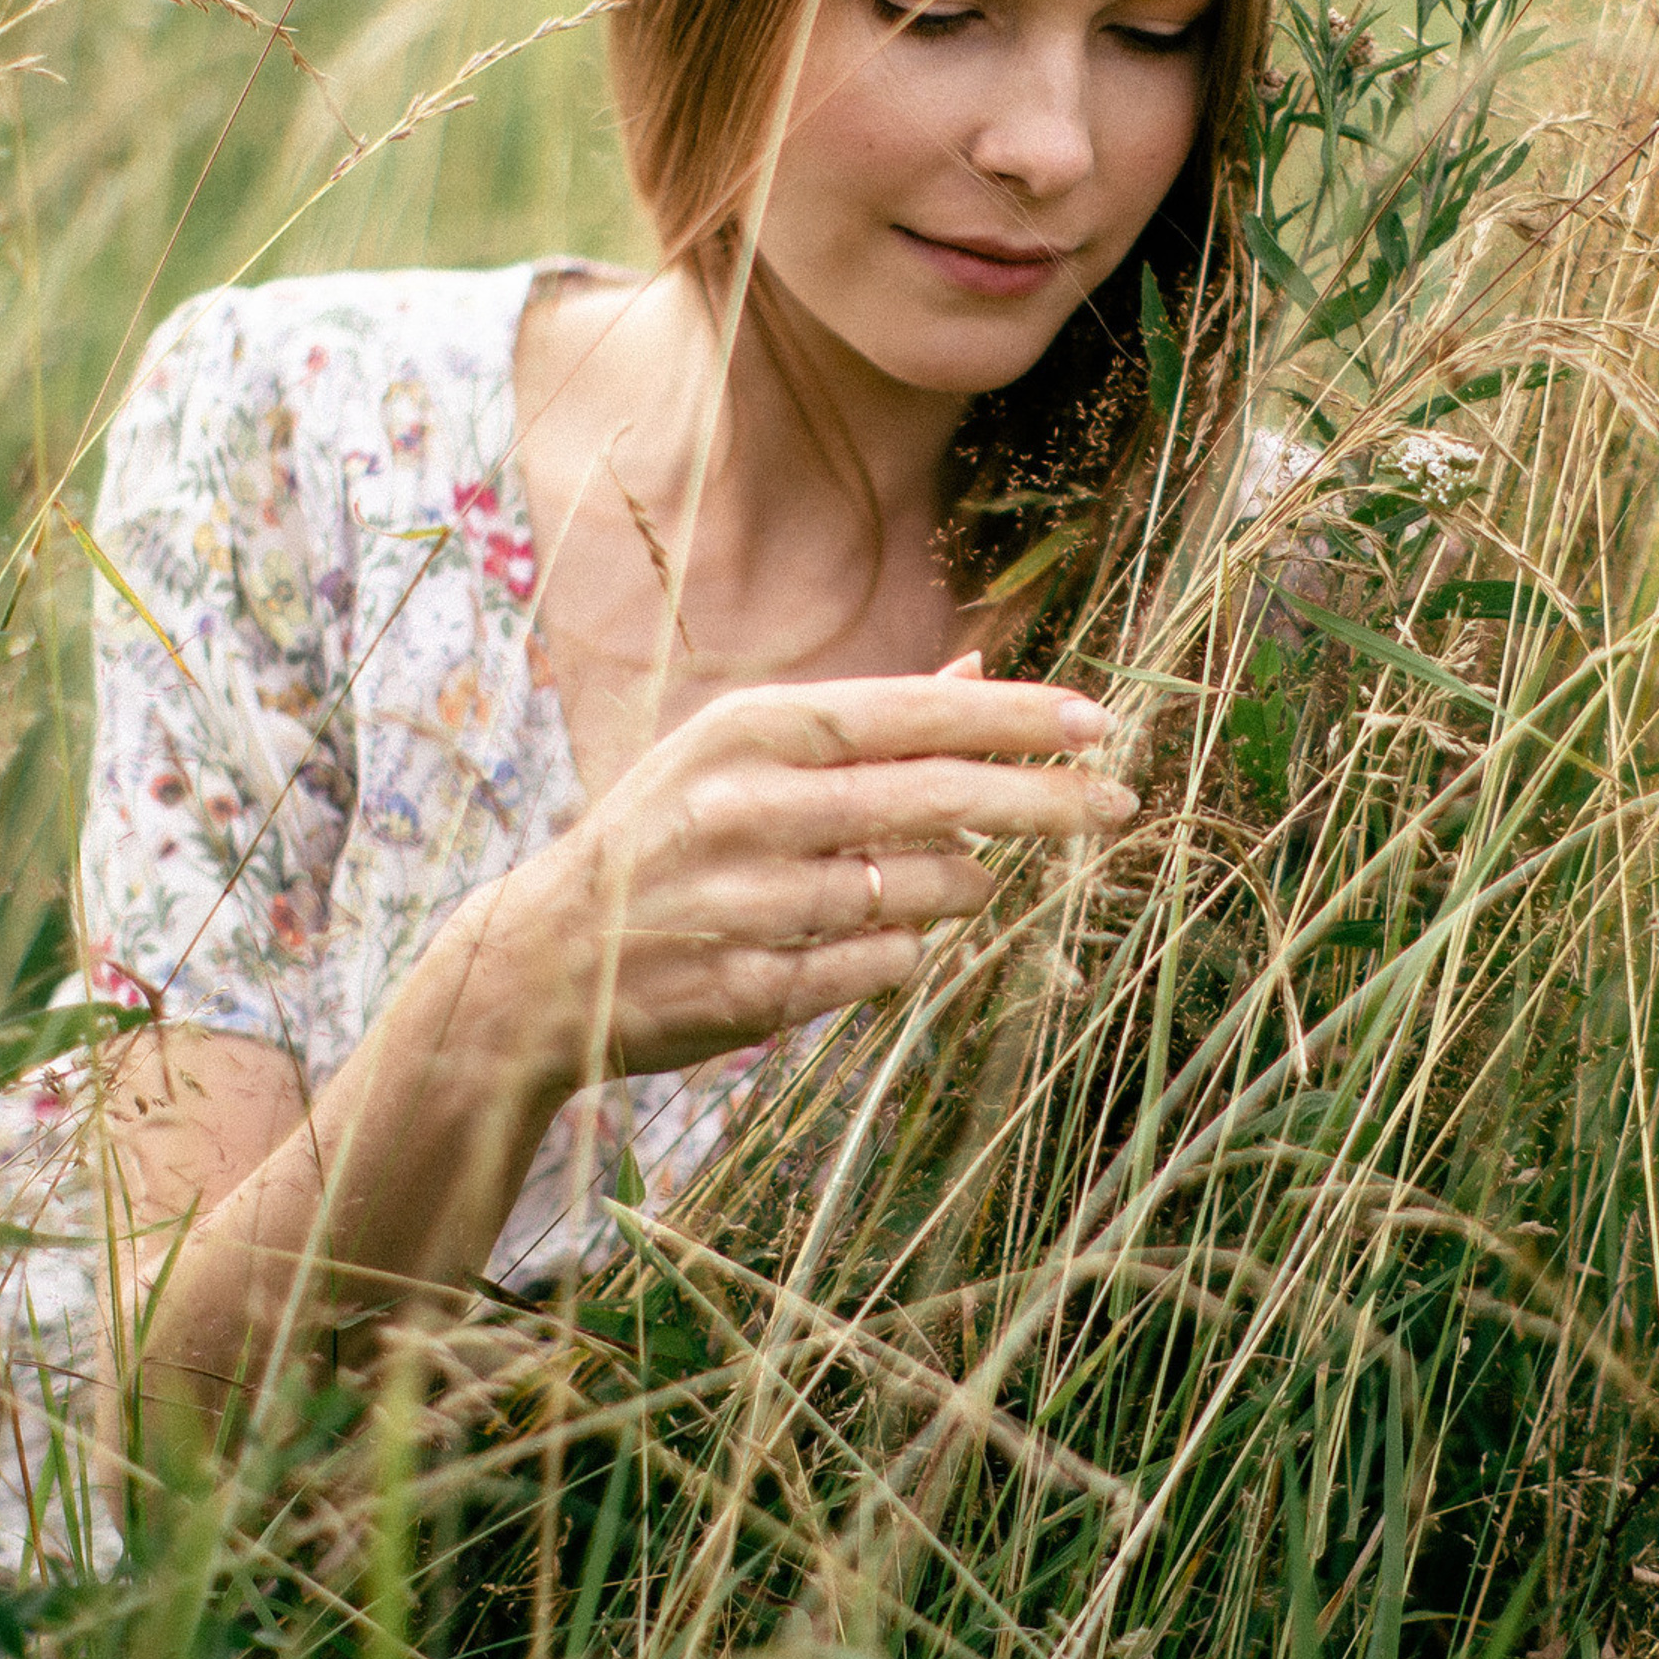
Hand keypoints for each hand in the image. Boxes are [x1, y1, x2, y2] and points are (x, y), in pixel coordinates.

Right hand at [477, 665, 1131, 1091]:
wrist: (541, 961)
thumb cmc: (668, 835)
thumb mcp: (744, 751)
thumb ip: (865, 718)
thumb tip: (979, 668)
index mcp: (750, 731)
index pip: (913, 713)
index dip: (1014, 718)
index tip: (1098, 724)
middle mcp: (748, 807)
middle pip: (939, 800)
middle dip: (1045, 800)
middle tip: (1117, 803)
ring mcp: (749, 902)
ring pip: (923, 892)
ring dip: (966, 885)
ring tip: (961, 878)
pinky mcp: (753, 989)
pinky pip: (886, 967)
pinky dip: (905, 950)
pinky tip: (876, 936)